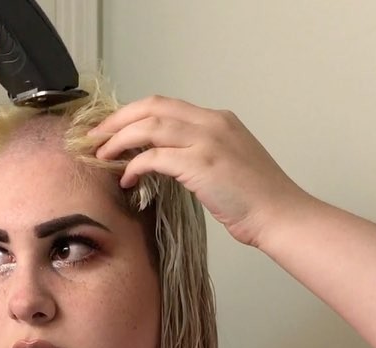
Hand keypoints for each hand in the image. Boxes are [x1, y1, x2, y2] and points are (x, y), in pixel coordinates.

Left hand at [90, 95, 311, 247]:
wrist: (279, 215)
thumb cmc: (255, 200)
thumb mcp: (226, 166)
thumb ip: (198, 155)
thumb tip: (163, 163)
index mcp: (219, 120)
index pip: (165, 105)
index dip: (132, 114)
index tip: (112, 129)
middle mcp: (212, 123)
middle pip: (152, 107)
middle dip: (118, 120)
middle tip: (95, 137)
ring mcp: (207, 141)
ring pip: (149, 126)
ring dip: (119, 139)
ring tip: (102, 155)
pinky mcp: (201, 164)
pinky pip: (155, 158)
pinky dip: (135, 166)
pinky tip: (126, 180)